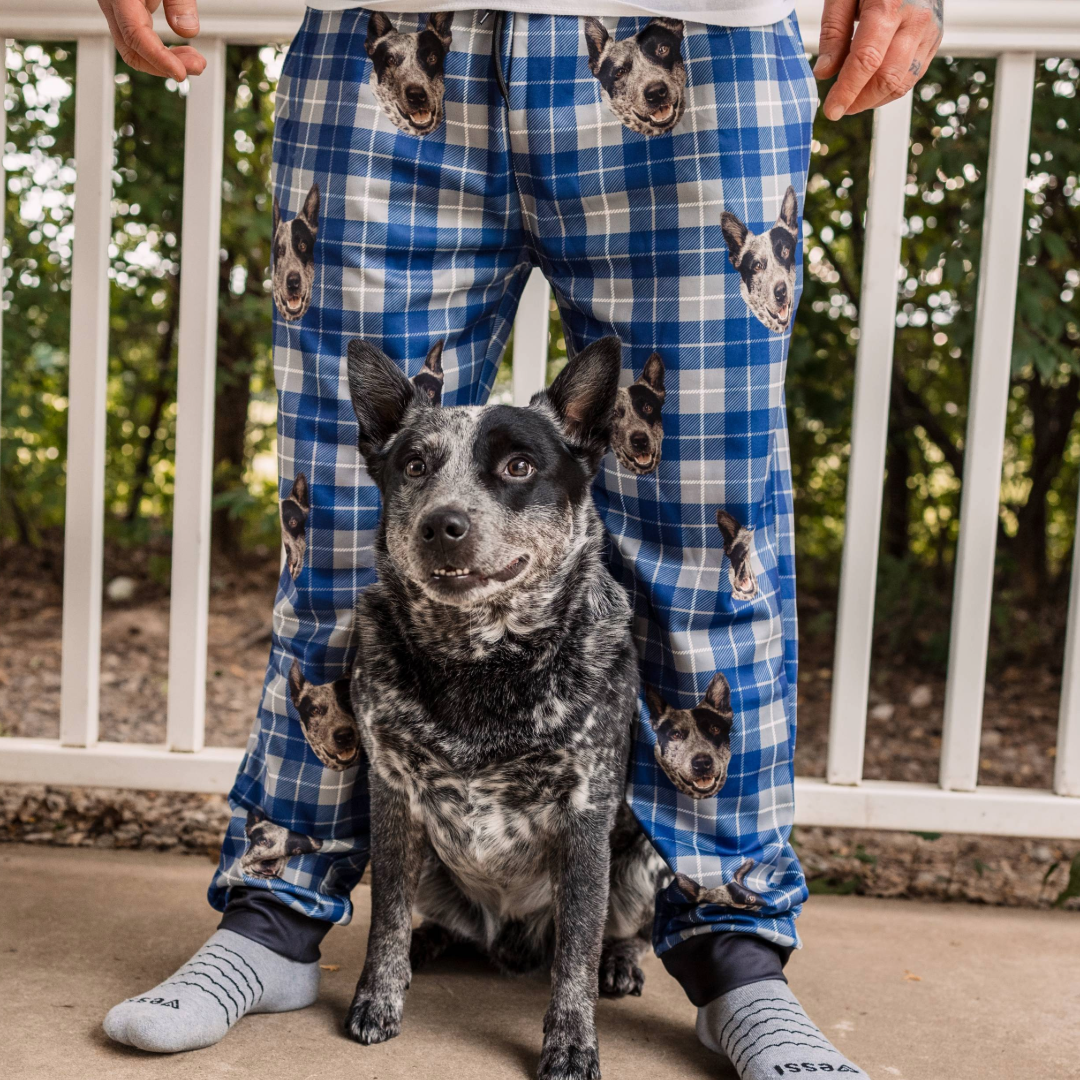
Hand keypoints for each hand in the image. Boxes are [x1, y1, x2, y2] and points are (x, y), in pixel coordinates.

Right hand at [97, 0, 206, 79]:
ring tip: (196, 60)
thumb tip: (187, 31)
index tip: (181, 74)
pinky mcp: (127, 8)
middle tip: (198, 66)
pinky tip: (184, 50)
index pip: (135, 36)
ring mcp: (117, 7)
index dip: (158, 59)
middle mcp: (112, 2)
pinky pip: (140, 38)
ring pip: (135, 47)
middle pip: (131, 49)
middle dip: (164, 64)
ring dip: (165, 60)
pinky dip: (162, 49)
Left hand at [814, 0, 943, 118]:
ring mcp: (930, 29)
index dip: (847, 91)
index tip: (831, 110)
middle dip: (860, 100)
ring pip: (903, 82)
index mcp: (890, 4)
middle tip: (838, 107)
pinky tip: (871, 86)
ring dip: (875, 99)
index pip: (866, 61)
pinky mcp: (935, 37)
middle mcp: (916, 18)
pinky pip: (914, 74)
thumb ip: (834, 31)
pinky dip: (891, 88)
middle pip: (888, 77)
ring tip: (853, 98)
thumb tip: (824, 73)